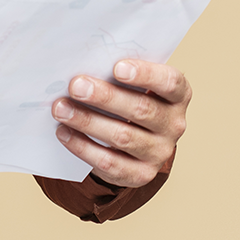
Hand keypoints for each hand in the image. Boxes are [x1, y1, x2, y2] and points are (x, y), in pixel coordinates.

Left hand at [52, 59, 189, 188]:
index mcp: (178, 96)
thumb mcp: (133, 84)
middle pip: (142, 109)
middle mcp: (174, 125)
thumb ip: (117, 74)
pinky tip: (64, 132)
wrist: (136, 142)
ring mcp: (160, 152)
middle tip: (76, 86)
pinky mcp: (141, 174)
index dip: (146, 74)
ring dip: (88, 121)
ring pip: (123, 137)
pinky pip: (109, 162)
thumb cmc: (130, 99)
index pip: (170, 82)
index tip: (117, 67)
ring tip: (61, 108)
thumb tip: (81, 65)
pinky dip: (83, 146)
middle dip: (105, 97)